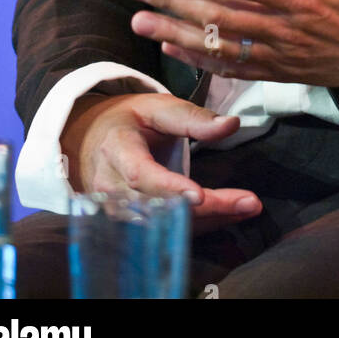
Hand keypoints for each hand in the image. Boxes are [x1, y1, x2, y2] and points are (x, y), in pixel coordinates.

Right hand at [59, 91, 261, 222]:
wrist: (89, 141)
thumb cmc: (128, 120)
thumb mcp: (156, 107)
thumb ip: (192, 118)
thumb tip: (232, 124)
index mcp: (117, 150)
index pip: (140, 174)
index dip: (169, 188)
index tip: (200, 195)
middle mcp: (113, 187)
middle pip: (160, 207)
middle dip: (207, 209)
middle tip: (249, 203)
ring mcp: (118, 211)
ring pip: (167, 225)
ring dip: (210, 220)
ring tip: (247, 208)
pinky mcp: (130, 224)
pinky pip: (168, 230)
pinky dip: (202, 224)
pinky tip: (231, 214)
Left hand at [126, 0, 338, 90]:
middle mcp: (283, 28)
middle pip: (218, 15)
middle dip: (172, 2)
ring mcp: (278, 54)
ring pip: (217, 45)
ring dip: (175, 33)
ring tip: (139, 22)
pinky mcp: (278, 71)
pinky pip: (232, 68)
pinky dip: (199, 60)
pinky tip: (171, 49)